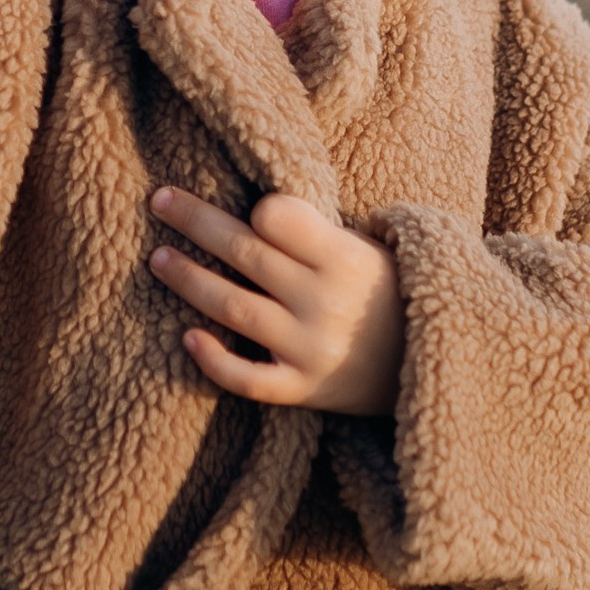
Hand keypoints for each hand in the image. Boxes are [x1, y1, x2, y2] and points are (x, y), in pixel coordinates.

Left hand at [149, 184, 403, 414]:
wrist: (431, 367)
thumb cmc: (388, 294)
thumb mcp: (371, 251)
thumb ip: (317, 232)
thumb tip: (254, 206)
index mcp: (345, 259)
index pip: (283, 220)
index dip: (259, 208)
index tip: (238, 200)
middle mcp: (324, 302)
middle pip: (246, 254)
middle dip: (196, 222)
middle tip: (159, 202)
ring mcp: (311, 349)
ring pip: (234, 309)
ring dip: (189, 280)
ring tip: (158, 258)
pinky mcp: (303, 389)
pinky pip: (249, 379)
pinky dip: (215, 362)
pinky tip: (187, 338)